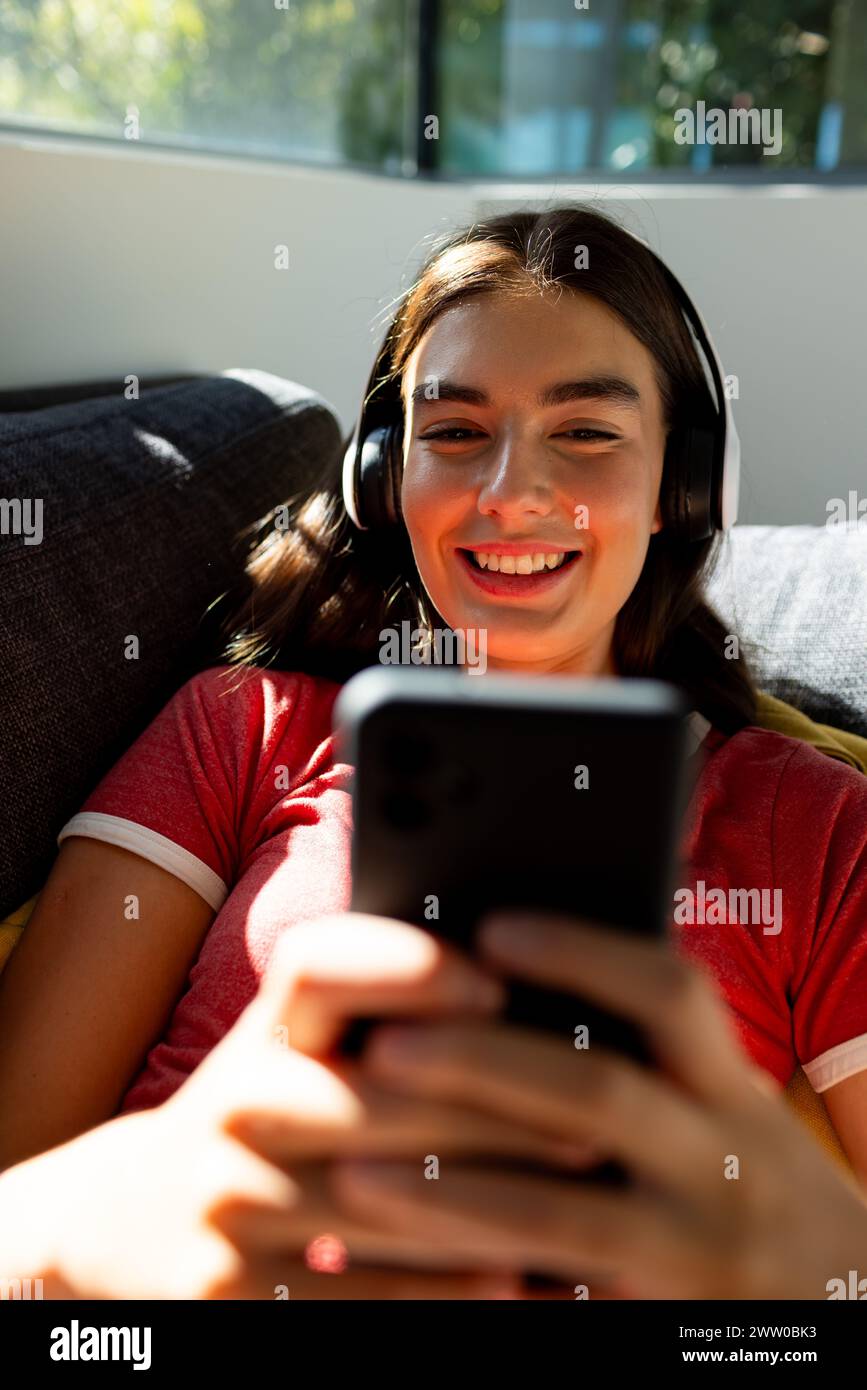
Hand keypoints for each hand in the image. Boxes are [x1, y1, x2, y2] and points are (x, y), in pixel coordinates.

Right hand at [2, 913, 592, 1298]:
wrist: (127, 1226)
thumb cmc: (264, 1120)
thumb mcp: (295, 1055)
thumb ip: (383, 1019)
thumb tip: (531, 996)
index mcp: (265, 1030)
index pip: (319, 964)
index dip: (403, 964)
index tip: (494, 982)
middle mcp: (236, 1101)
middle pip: (379, 1095)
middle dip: (497, 1110)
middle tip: (595, 1123)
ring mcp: (225, 1201)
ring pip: (382, 1202)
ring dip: (492, 1205)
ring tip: (584, 1203)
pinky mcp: (223, 1292)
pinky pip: (354, 1294)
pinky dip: (443, 1293)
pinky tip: (516, 1285)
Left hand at [332, 912, 866, 1298]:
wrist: (849, 1312)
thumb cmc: (757, 1185)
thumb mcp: (734, 1111)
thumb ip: (658, 1061)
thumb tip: (518, 978)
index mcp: (733, 1093)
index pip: (670, 997)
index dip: (580, 953)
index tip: (493, 929)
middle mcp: (723, 1166)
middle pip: (596, 1095)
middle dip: (482, 1065)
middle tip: (384, 1048)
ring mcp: (694, 1256)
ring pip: (559, 1217)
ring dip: (448, 1191)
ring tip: (356, 1170)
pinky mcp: (658, 1329)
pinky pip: (554, 1306)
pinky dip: (476, 1285)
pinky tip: (402, 1272)